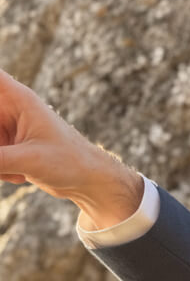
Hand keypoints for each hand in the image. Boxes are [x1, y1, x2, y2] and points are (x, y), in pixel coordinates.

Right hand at [0, 68, 143, 227]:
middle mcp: (9, 109)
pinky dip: (1, 170)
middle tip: (7, 152)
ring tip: (15, 171)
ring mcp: (6, 128)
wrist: (89, 182)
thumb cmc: (69, 162)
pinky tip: (20, 177)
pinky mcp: (7, 146)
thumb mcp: (27, 160)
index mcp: (17, 99)